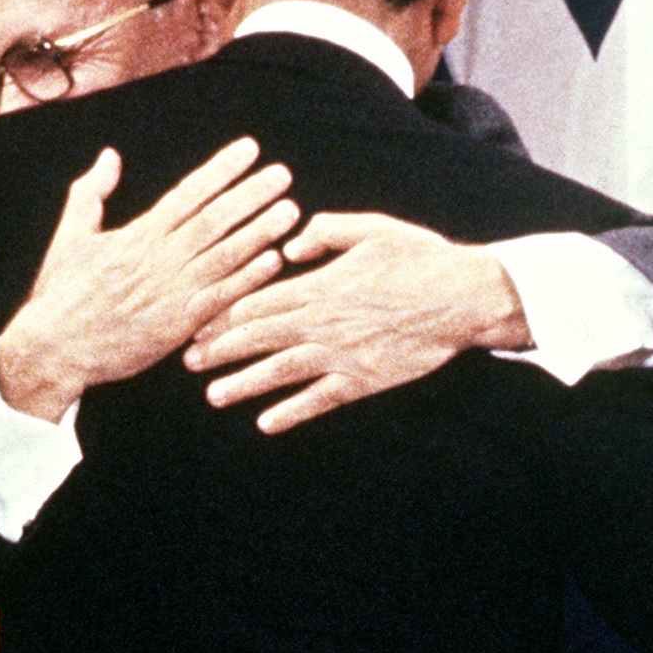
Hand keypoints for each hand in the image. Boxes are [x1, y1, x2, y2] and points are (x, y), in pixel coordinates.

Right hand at [0, 140, 298, 421]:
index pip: (189, 193)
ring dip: (260, 231)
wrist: (54, 348)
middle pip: (215, 218)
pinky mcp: (178, 324)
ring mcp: (171, 291)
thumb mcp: (70, 234)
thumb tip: (110, 156)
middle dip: (251, 194)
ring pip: (224, 255)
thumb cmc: (60, 292)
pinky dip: (248, 279)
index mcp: (137, 234)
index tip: (249, 149)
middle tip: (282, 173)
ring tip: (290, 210)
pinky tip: (275, 260)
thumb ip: (92, 192)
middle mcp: (159, 258)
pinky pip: (221, 297)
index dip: (221, 169)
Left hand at [183, 211, 528, 432]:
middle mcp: (322, 323)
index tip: (197, 324)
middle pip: (259, 338)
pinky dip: (291, 413)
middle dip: (220, 350)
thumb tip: (290, 245)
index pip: (258, 302)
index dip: (223, 315)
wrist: (463, 298)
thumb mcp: (372, 228)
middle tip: (189, 361)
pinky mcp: (363, 380)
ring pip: (280, 372)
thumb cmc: (420, 258)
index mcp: (320, 285)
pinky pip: (319, 400)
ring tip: (214, 396)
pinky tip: (266, 424)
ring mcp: (341, 355)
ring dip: (243, 384)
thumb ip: (326, 231)